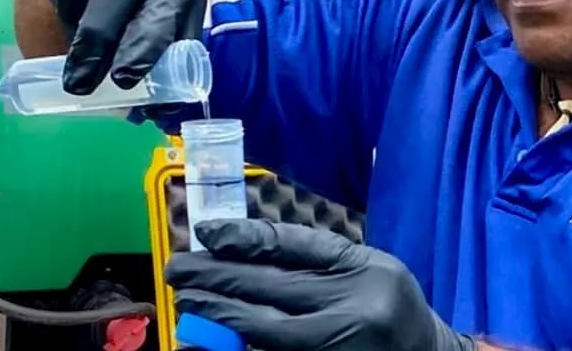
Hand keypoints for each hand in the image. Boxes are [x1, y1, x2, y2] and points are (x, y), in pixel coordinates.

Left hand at [166, 219, 475, 350]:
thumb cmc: (392, 304)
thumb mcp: (369, 266)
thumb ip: (319, 258)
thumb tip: (247, 248)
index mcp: (365, 270)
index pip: (296, 247)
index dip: (245, 238)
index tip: (207, 233)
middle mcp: (352, 308)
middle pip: (271, 288)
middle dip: (218, 277)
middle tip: (178, 269)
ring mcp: (336, 346)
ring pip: (264, 330)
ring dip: (220, 316)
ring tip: (188, 301)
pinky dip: (239, 348)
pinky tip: (211, 340)